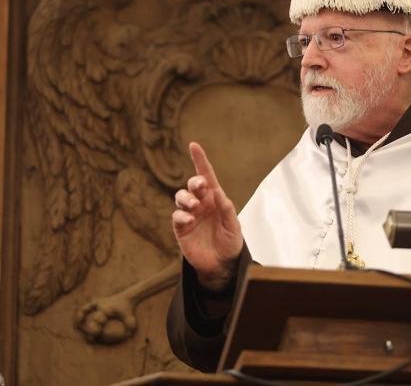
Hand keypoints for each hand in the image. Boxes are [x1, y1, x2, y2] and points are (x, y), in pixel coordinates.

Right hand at [172, 142, 242, 290]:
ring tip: (194, 206)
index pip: (206, 175)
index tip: (194, 145)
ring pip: (181, 196)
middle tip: (200, 186)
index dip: (200, 160)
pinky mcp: (181, 228)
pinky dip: (181, 215)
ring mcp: (190, 214)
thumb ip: (227, 209)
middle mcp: (201, 203)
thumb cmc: (230, 242)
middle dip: (194, 181)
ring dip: (186, 197)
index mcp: (215, 198)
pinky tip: (189, 219)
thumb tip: (217, 192)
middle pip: (192, 184)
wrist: (222, 264)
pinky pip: (177, 216)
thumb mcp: (234, 226)